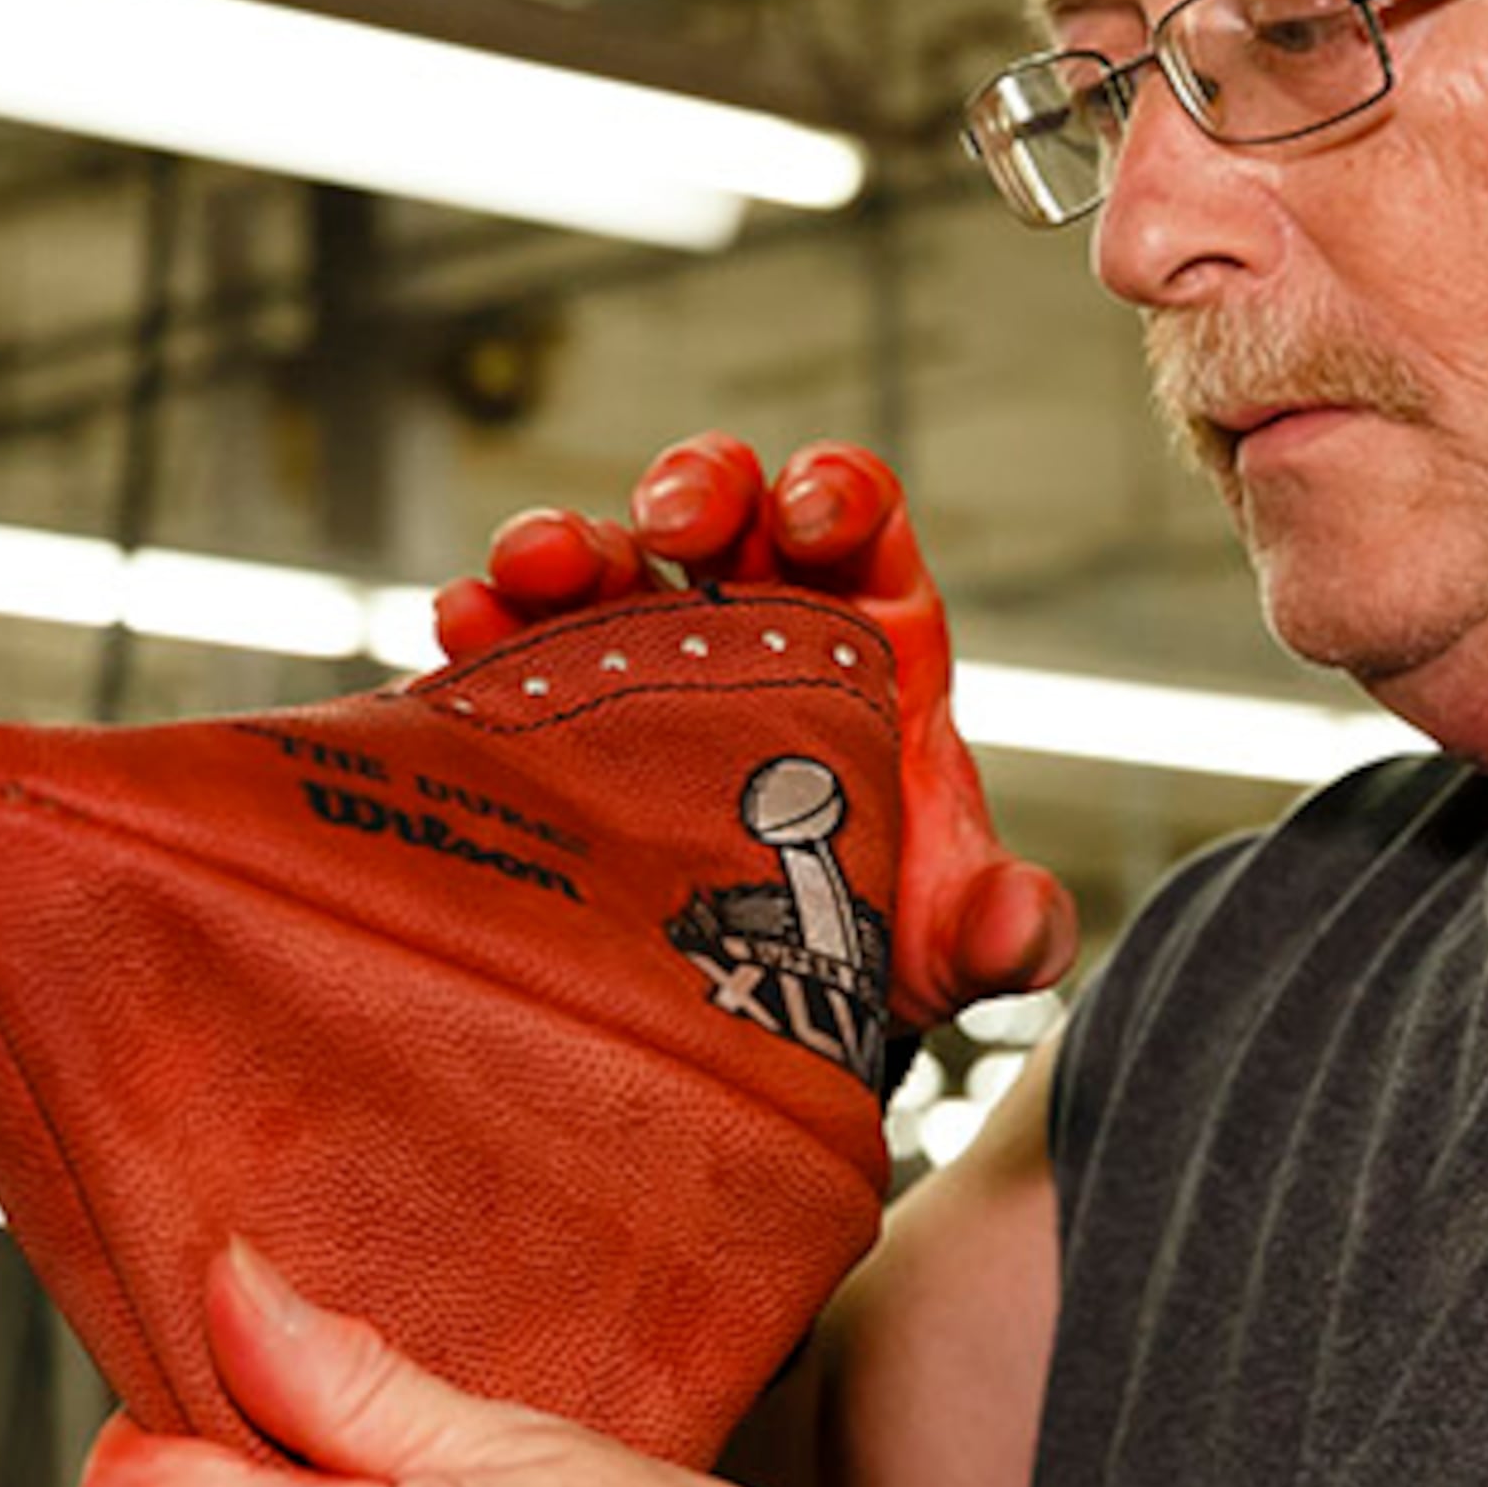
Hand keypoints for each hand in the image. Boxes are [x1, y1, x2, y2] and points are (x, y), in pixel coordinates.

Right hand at [431, 432, 1079, 1027]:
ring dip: (564, 540)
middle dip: (694, 485)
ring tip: (533, 568)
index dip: (833, 488)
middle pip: (721, 501)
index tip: (811, 516)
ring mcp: (646, 652)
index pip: (854, 512)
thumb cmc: (882, 929)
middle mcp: (751, 614)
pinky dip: (484, 622)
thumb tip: (1025, 925)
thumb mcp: (952, 934)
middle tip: (673, 524)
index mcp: (863, 625)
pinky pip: (512, 643)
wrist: (779, 1002)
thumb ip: (1006, 927)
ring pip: (603, 555)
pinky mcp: (559, 707)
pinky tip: (462, 627)